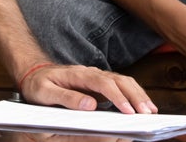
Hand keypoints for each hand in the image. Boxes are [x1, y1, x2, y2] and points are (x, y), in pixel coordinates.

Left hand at [21, 64, 156, 114]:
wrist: (34, 73)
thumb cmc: (39, 84)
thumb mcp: (44, 93)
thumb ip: (66, 98)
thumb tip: (90, 105)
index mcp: (77, 74)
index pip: (102, 83)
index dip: (117, 97)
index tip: (128, 111)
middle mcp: (90, 72)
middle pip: (119, 80)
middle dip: (135, 96)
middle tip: (147, 113)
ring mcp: (97, 76)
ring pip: (123, 81)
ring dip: (138, 94)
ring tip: (150, 111)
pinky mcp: (100, 82)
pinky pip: (121, 85)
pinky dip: (134, 93)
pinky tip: (141, 105)